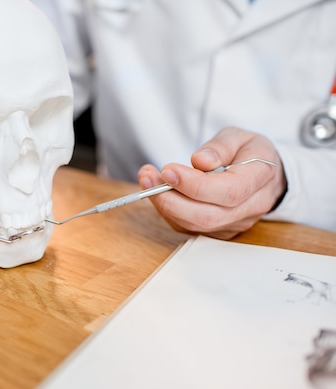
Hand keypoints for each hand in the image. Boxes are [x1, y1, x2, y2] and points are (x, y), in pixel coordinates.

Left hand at [137, 127, 286, 238]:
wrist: (263, 174)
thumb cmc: (249, 152)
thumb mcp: (238, 136)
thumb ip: (220, 146)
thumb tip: (200, 162)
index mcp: (260, 178)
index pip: (229, 191)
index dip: (195, 185)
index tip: (168, 170)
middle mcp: (251, 207)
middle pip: (208, 216)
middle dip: (171, 199)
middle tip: (148, 177)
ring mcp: (234, 223)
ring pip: (195, 225)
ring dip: (164, 205)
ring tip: (147, 180)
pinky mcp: (218, 231)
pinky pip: (188, 227)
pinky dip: (167, 211)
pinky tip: (156, 192)